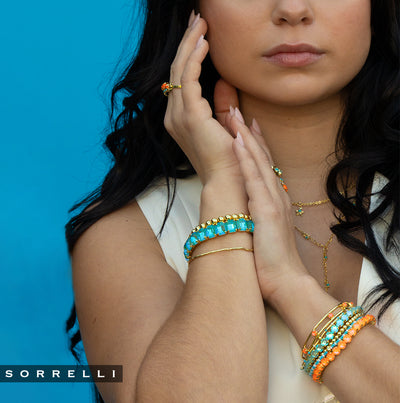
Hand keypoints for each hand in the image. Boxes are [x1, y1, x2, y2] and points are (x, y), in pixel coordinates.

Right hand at [163, 12, 244, 184]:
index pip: (181, 81)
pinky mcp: (190, 115)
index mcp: (181, 120)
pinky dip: (195, 59)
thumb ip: (224, 104)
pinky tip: (204, 42)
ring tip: (199, 22)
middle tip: (196, 19)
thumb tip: (226, 82)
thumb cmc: (230, 159)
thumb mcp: (228, 126)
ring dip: (190, 45)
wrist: (229, 182)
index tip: (198, 36)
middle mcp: (174, 117)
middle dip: (186, 43)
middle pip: (177, 71)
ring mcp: (179, 116)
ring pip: (180, 71)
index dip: (188, 56)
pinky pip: (189, 79)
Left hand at [230, 114, 309, 301]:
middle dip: (248, 132)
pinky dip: (246, 158)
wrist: (285, 281)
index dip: (255, 144)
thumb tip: (249, 206)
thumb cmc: (272, 259)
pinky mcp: (267, 210)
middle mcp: (275, 195)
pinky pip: (254, 179)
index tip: (246, 125)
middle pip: (261, 157)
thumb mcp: (265, 230)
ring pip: (258, 162)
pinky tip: (237, 141)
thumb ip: (259, 214)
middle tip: (237, 108)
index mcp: (274, 199)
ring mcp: (272, 200)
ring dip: (246, 137)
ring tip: (234, 114)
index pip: (263, 166)